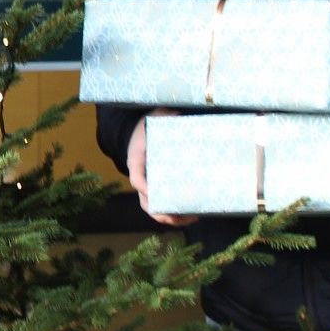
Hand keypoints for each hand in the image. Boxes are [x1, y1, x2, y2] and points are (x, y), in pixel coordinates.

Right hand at [128, 109, 196, 226]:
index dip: (144, 188)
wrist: (142, 132)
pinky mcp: (159, 188)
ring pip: (154, 209)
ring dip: (171, 218)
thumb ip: (163, 115)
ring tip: (191, 217)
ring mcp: (149, 185)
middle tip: (179, 215)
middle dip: (162, 212)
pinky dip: (175, 214)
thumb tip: (177, 111)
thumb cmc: (148, 127)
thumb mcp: (153, 117)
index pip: (137, 178)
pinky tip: (193, 213)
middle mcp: (141, 177)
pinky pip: (164, 206)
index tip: (154, 193)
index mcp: (137, 160)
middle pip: (146, 202)